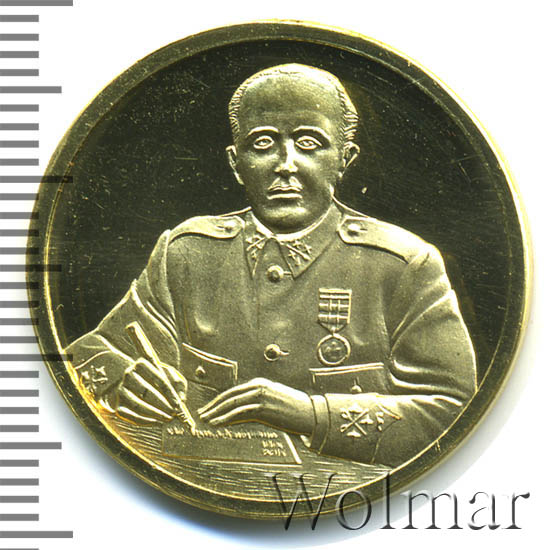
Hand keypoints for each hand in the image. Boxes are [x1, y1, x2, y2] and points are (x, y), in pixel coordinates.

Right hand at [113, 358, 187, 424]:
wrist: (137, 385)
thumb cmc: (158, 379)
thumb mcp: (170, 376)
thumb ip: (178, 383)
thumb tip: (181, 398)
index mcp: (142, 364)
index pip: (157, 378)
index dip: (169, 392)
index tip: (178, 403)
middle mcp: (128, 375)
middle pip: (146, 391)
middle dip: (162, 404)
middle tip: (173, 413)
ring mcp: (121, 391)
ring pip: (137, 405)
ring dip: (155, 413)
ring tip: (167, 418)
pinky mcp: (118, 406)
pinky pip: (130, 416)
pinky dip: (145, 421)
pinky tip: (157, 422)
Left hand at [198, 377, 314, 434]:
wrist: (310, 413)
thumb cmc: (293, 408)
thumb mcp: (273, 399)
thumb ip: (257, 401)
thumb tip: (241, 411)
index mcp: (259, 383)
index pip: (233, 391)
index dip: (219, 400)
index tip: (209, 407)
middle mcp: (258, 387)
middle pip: (229, 396)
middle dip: (213, 405)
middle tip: (202, 413)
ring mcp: (260, 397)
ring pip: (231, 404)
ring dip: (216, 412)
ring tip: (206, 420)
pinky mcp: (263, 408)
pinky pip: (239, 413)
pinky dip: (226, 418)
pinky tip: (217, 424)